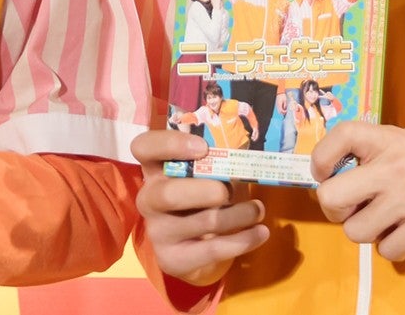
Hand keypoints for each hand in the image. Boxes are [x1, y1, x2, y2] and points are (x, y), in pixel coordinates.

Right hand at [131, 128, 266, 286]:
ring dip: (238, 215)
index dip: (170, 144)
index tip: (203, 147)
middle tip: (230, 190)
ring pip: (201, 222)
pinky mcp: (172, 259)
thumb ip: (216, 161)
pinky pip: (212, 250)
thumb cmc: (203, 199)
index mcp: (155, 169)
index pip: (144, 147)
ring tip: (258, 210)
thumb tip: (247, 151)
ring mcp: (158, 232)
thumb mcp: (205, 176)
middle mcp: (149, 199)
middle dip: (205, 191)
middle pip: (167, 194)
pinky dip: (243, 239)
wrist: (194, 250)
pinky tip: (260, 232)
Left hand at [310, 123, 404, 260]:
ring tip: (390, 224)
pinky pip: (386, 250)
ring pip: (355, 231)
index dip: (321, 158)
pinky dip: (395, 249)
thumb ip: (379, 152)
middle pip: (330, 197)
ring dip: (369, 234)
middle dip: (335, 212)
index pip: (340, 136)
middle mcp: (394, 165)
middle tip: (353, 211)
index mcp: (389, 140)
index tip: (326, 174)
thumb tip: (337, 168)